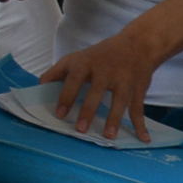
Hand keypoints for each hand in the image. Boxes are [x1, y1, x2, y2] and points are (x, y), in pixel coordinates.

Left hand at [40, 26, 167, 141]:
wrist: (138, 44)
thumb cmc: (101, 55)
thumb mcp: (78, 57)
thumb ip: (58, 71)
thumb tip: (39, 86)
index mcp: (87, 63)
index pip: (74, 79)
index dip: (66, 96)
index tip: (60, 114)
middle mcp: (106, 71)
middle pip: (96, 91)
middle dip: (89, 110)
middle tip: (81, 129)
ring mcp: (124, 80)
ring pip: (120, 101)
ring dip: (114, 119)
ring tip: (108, 136)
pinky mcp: (138, 88)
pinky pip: (139, 108)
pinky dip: (141, 124)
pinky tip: (143, 138)